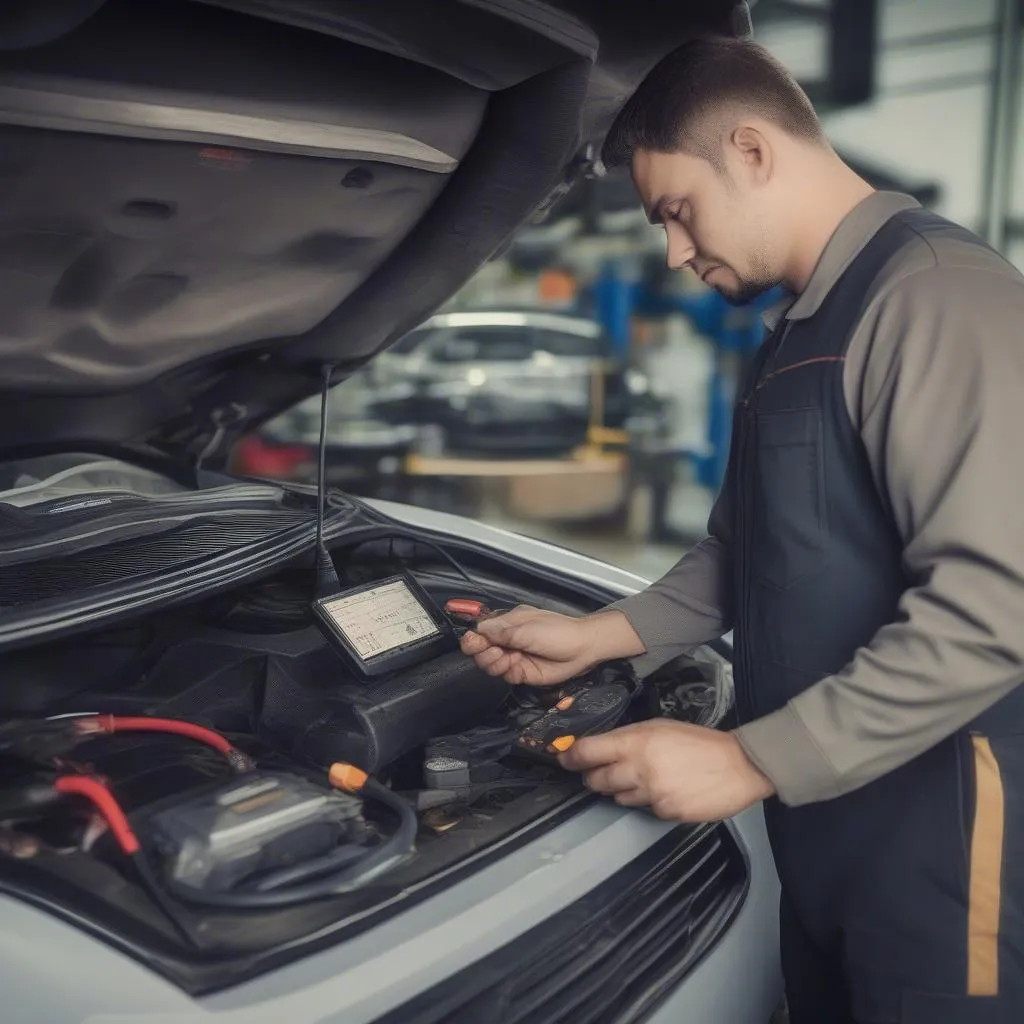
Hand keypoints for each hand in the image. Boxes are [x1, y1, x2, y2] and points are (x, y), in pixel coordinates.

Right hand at [459, 606, 600, 685]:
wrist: (583, 648)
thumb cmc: (556, 632)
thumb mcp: (527, 628)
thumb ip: (501, 632)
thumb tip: (477, 631)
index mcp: (507, 625)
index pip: (481, 633)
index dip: (474, 639)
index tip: (474, 643)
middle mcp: (507, 642)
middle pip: (481, 652)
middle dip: (484, 654)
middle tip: (496, 653)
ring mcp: (515, 658)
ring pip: (491, 666)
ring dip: (495, 664)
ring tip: (509, 659)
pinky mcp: (523, 674)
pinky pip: (506, 676)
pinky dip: (508, 673)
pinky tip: (518, 668)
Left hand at [559, 719, 774, 821]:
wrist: (738, 766)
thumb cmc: (698, 742)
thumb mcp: (660, 727)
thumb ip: (628, 737)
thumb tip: (601, 748)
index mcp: (636, 742)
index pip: (588, 752)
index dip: (571, 757)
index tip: (564, 759)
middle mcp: (639, 770)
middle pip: (596, 780)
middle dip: (593, 776)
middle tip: (599, 771)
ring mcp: (652, 795)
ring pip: (618, 797)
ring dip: (622, 789)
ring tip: (643, 777)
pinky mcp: (665, 813)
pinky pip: (643, 809)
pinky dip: (648, 801)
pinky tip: (665, 789)